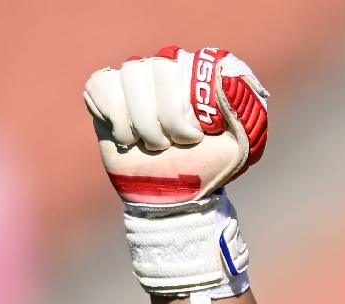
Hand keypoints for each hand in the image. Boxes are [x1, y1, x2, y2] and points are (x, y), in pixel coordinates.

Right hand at [82, 47, 269, 303]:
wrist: (173, 197)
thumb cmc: (207, 168)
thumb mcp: (240, 146)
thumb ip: (242, 109)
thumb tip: (226, 76)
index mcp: (201, 73)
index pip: (192, 65)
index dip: (189, 107)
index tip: (198, 136)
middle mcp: (169, 68)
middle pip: (159, 67)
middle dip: (168, 117)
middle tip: (174, 144)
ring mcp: (136, 78)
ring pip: (131, 75)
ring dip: (144, 123)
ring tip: (155, 145)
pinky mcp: (105, 91)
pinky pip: (102, 86)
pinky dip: (116, 120)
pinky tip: (129, 140)